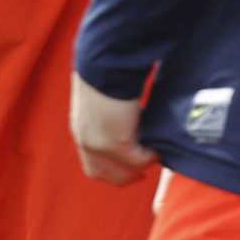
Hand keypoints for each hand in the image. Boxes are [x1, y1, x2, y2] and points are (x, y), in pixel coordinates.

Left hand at [71, 72, 156, 186]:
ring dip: (141, 165)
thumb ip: (108, 116)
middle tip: (147, 164)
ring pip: (125, 173)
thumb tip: (127, 121)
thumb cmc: (107, 71)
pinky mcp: (118, 143)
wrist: (106, 63)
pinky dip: (150, 155)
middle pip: (107, 176)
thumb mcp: (100, 100)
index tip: (132, 168)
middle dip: (128, 176)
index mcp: (81, 130)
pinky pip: (139, 160)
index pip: (93, 168)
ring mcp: (100, 146)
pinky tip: (158, 145)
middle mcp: (87, 142)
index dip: (113, 172)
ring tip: (155, 150)